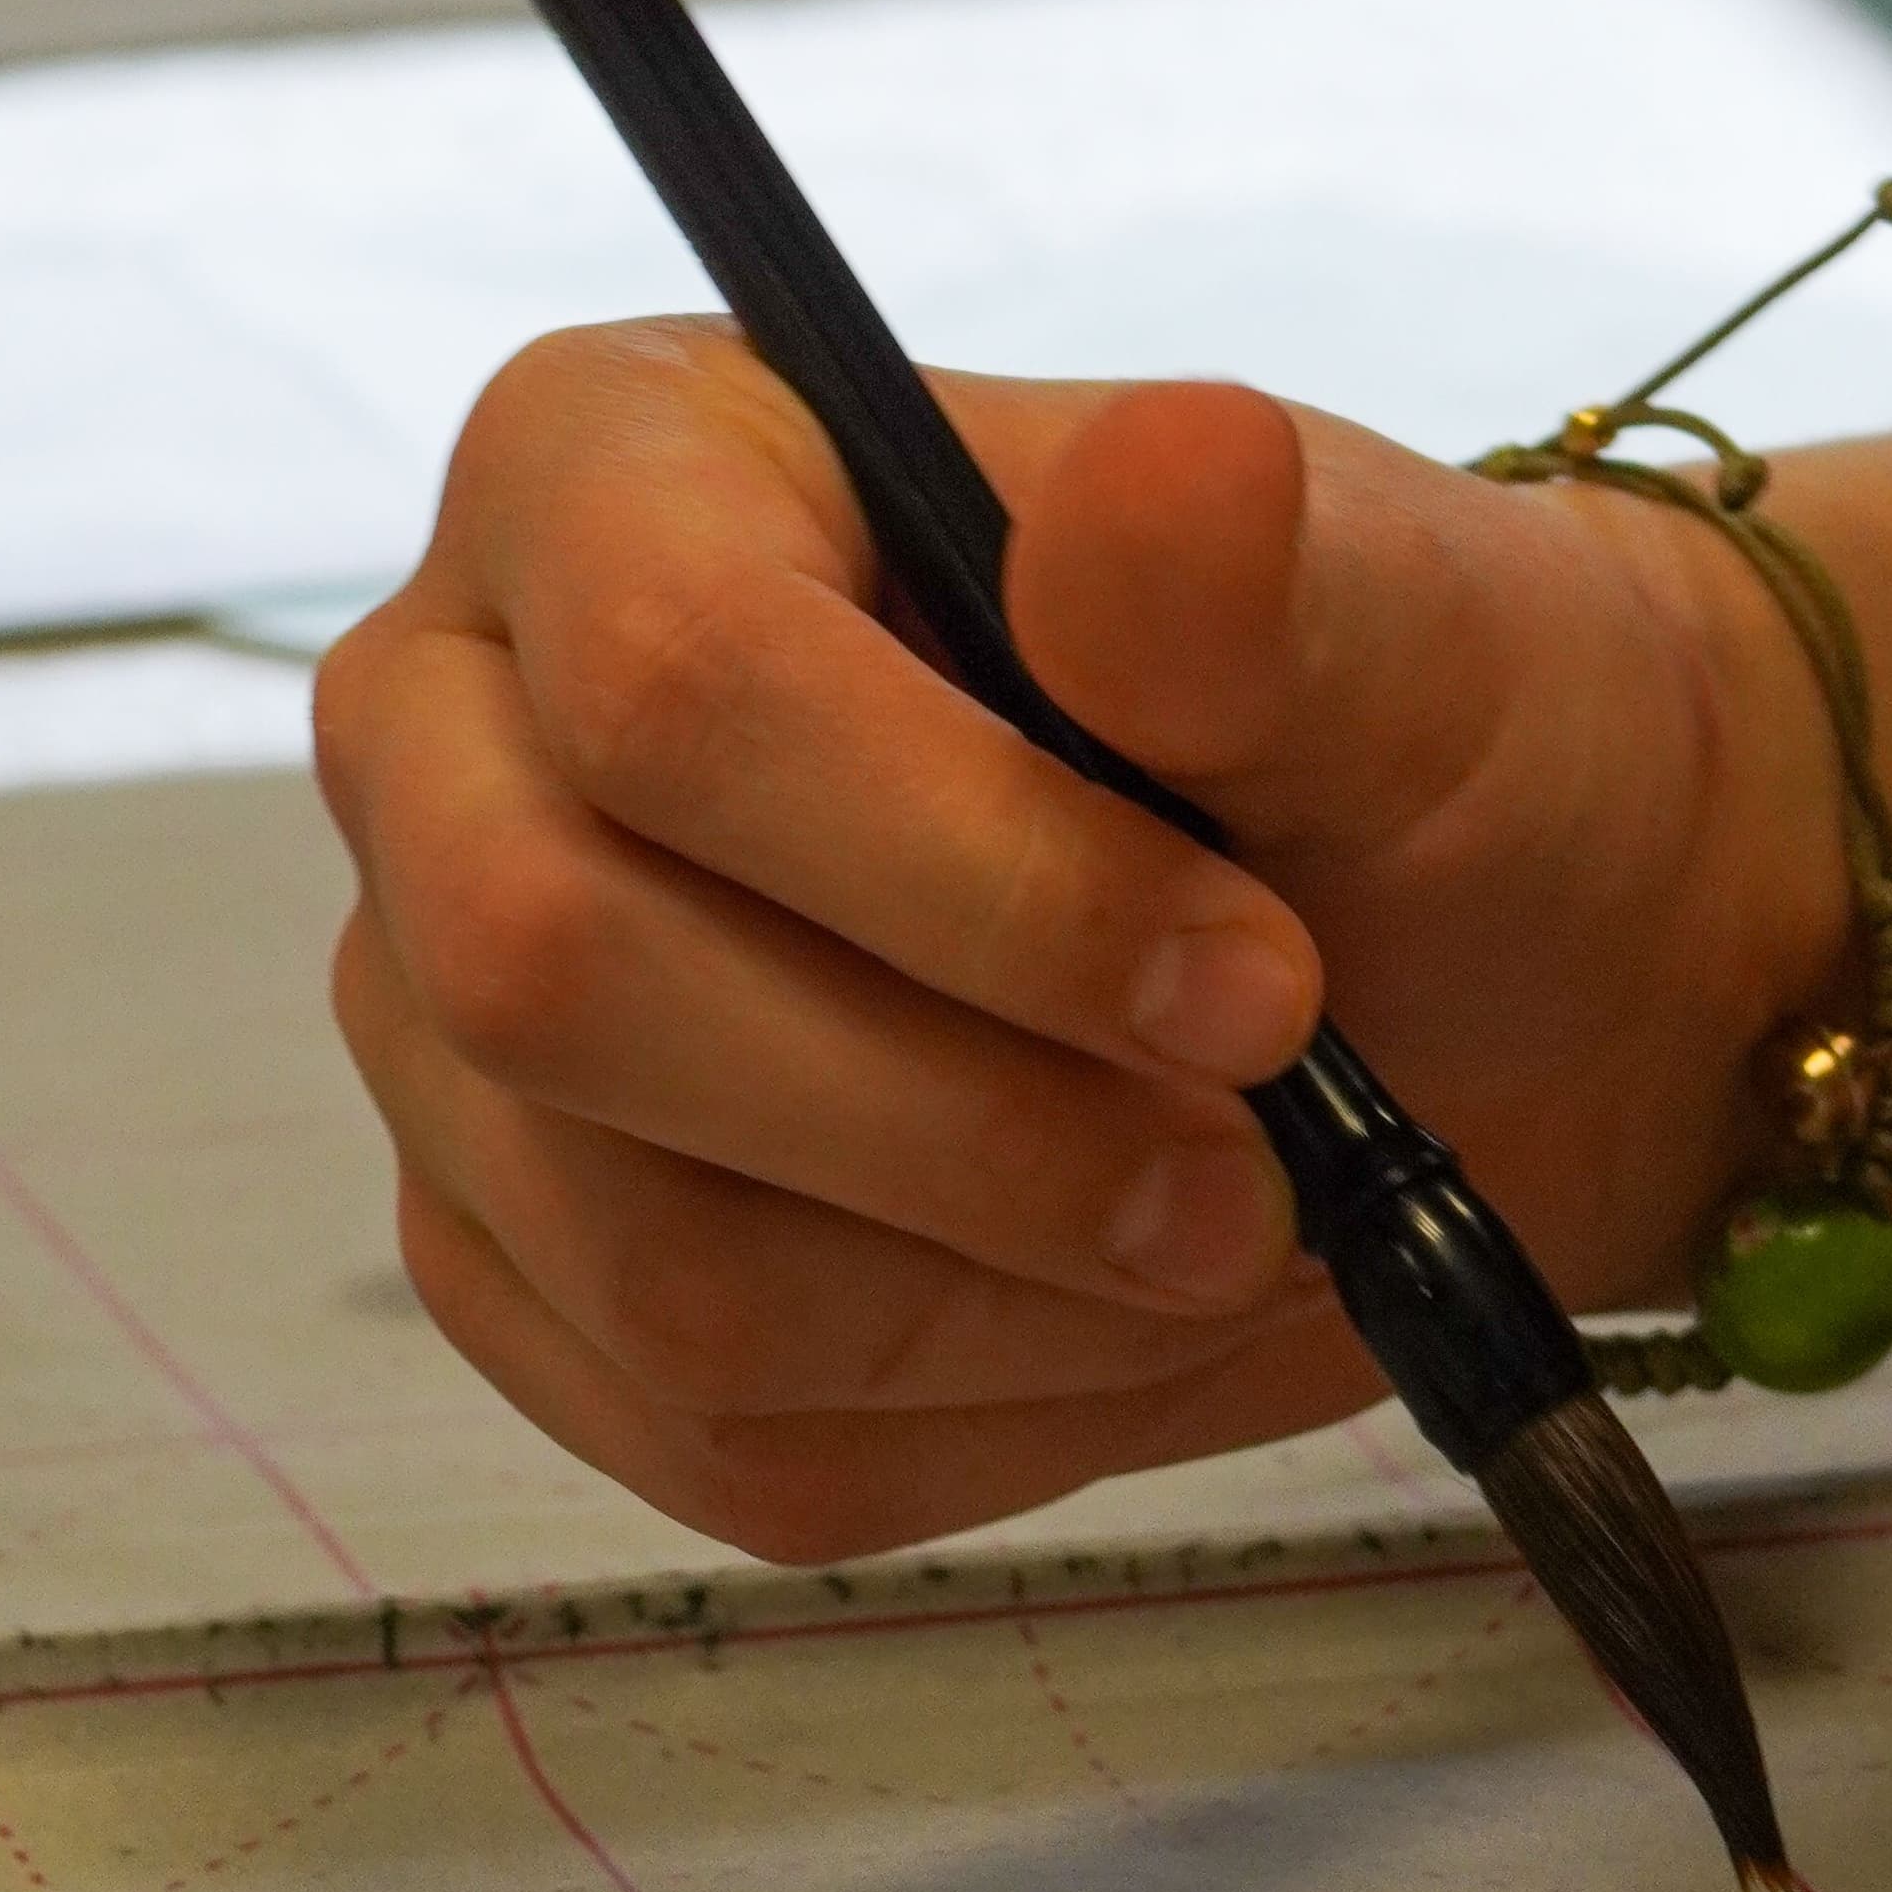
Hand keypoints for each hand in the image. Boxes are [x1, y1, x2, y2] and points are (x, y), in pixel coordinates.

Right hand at [312, 320, 1850, 1562]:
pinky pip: (697, 1426)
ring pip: (641, 1255)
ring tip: (1233, 1229)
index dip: (970, 873)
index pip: (664, 679)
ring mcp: (447, 1018)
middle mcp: (452, 731)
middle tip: (1254, 1177)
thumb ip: (1264, 574)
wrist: (1444, 954)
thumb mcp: (1392, 626)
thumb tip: (1180, 473)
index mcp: (601, 465)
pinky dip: (976, 1414)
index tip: (1258, 988)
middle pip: (554, 975)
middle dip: (962, 1129)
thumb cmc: (1376, 734)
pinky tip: (1119, 1305)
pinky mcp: (519, 1260)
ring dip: (1004, 1298)